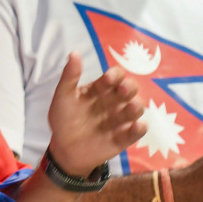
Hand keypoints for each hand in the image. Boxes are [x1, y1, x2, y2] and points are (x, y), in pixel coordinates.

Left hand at [44, 53, 144, 176]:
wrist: (63, 148)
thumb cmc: (63, 119)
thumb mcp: (63, 97)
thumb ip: (69, 76)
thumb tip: (74, 53)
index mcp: (101, 89)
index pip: (115, 76)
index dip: (114, 75)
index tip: (107, 79)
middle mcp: (114, 101)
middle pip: (130, 90)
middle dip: (129, 88)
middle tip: (123, 89)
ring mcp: (121, 119)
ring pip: (136, 109)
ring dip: (136, 107)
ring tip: (131, 107)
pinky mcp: (124, 138)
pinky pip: (136, 133)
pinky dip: (139, 129)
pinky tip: (137, 126)